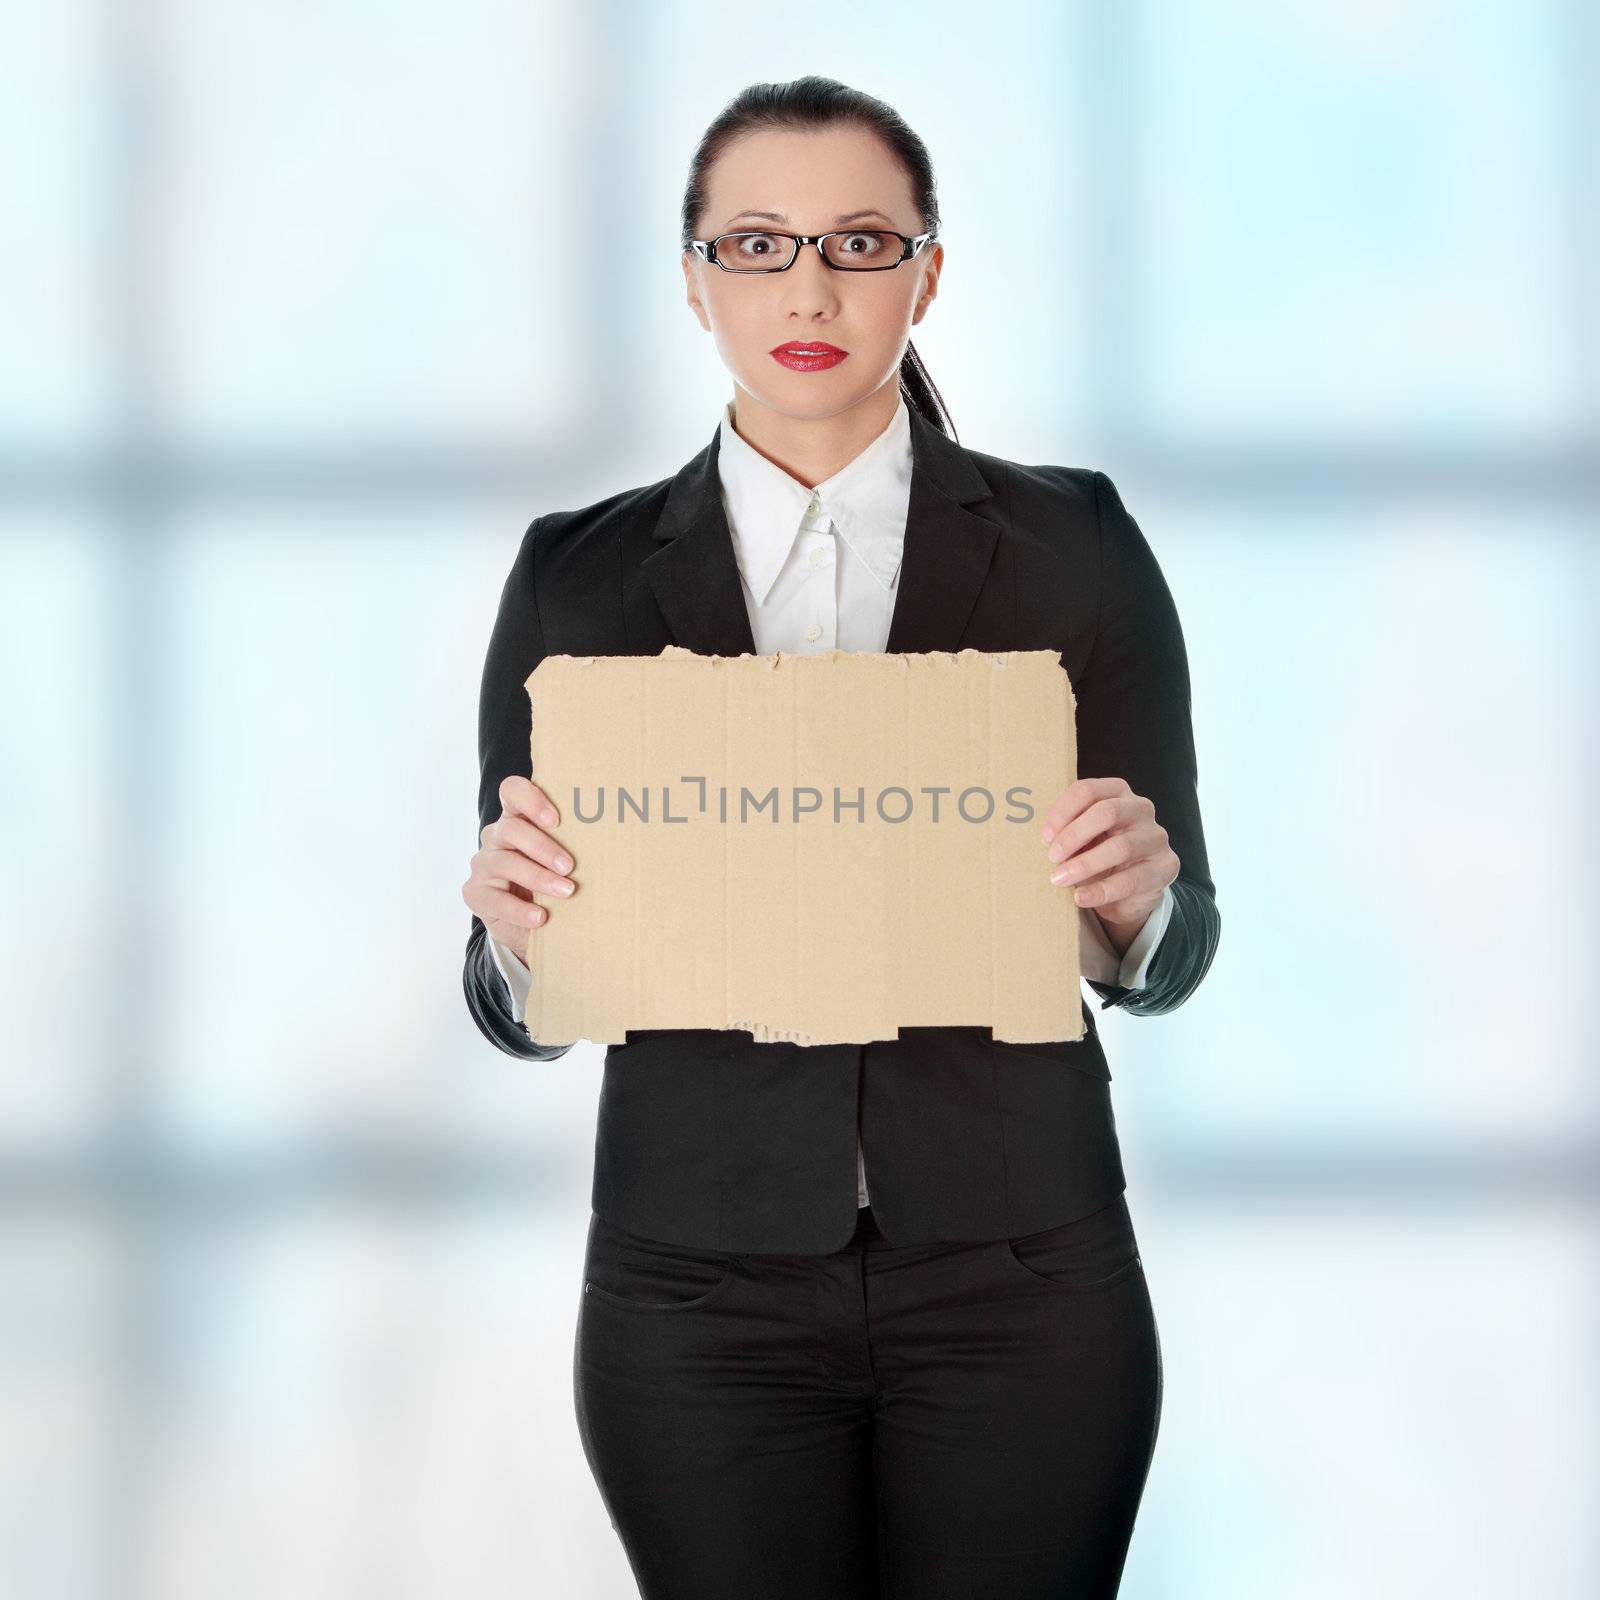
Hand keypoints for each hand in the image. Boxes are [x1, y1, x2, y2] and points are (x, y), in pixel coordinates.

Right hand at [461, 775, 577, 956]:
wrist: (531, 922)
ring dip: (538, 878)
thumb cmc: (555, 879)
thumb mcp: (565, 859)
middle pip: (511, 829)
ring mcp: (483, 864)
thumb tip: (622, 837)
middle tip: (570, 866)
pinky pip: (495, 900)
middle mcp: (496, 836)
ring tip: (566, 892)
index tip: (556, 819)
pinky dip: (520, 910)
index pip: (512, 792)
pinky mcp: (476, 893)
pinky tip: (540, 917)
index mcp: (518, 818)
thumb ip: (577, 843)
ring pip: (505, 863)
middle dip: (543, 847)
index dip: (531, 799)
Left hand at [1039, 776, 1176, 933]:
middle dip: (1073, 836)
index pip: (1088, 790)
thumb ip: (1064, 829)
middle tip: (1052, 857)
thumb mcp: (1082, 837)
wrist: (1131, 889)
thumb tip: (1033, 833)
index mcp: (1117, 792)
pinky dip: (1101, 890)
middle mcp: (1140, 809)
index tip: (1045, 837)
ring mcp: (1156, 837)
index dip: (1063, 812)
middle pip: (1107, 812)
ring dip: (1084, 865)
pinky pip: (1132, 879)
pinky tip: (1080, 898)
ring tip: (1059, 879)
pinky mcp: (1166, 867)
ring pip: (1121, 846)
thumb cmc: (1098, 852)